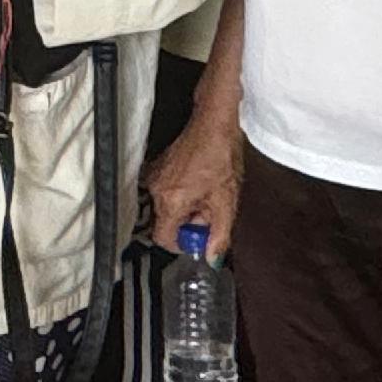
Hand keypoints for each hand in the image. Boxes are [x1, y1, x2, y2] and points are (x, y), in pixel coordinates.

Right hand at [140, 114, 244, 260]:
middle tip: (210, 212)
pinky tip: (200, 183)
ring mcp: (154, 178)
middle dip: (190, 223)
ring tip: (207, 194)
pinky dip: (182, 195)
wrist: (214, 123)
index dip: (184, 245)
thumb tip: (214, 258)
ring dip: (187, 208)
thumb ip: (220, 235)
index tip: (200, 239)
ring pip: (168, 208)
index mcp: (171, 202)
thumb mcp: (227, 201)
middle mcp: (157, 191)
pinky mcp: (157, 168)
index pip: (164, 239)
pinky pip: (166, 192)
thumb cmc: (220, 155)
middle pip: (167, 223)